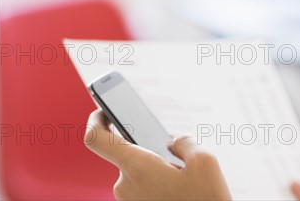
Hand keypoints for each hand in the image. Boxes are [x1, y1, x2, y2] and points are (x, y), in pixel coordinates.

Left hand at [84, 109, 231, 199]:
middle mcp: (126, 186)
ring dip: (157, 169)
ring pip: (138, 172)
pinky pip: (142, 187)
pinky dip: (158, 182)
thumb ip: (185, 142)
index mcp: (138, 168)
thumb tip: (173, 142)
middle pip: (128, 154)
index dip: (95, 120)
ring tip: (185, 179)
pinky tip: (180, 190)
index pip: (97, 139)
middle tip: (177, 156)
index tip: (102, 110)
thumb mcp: (205, 162)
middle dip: (151, 150)